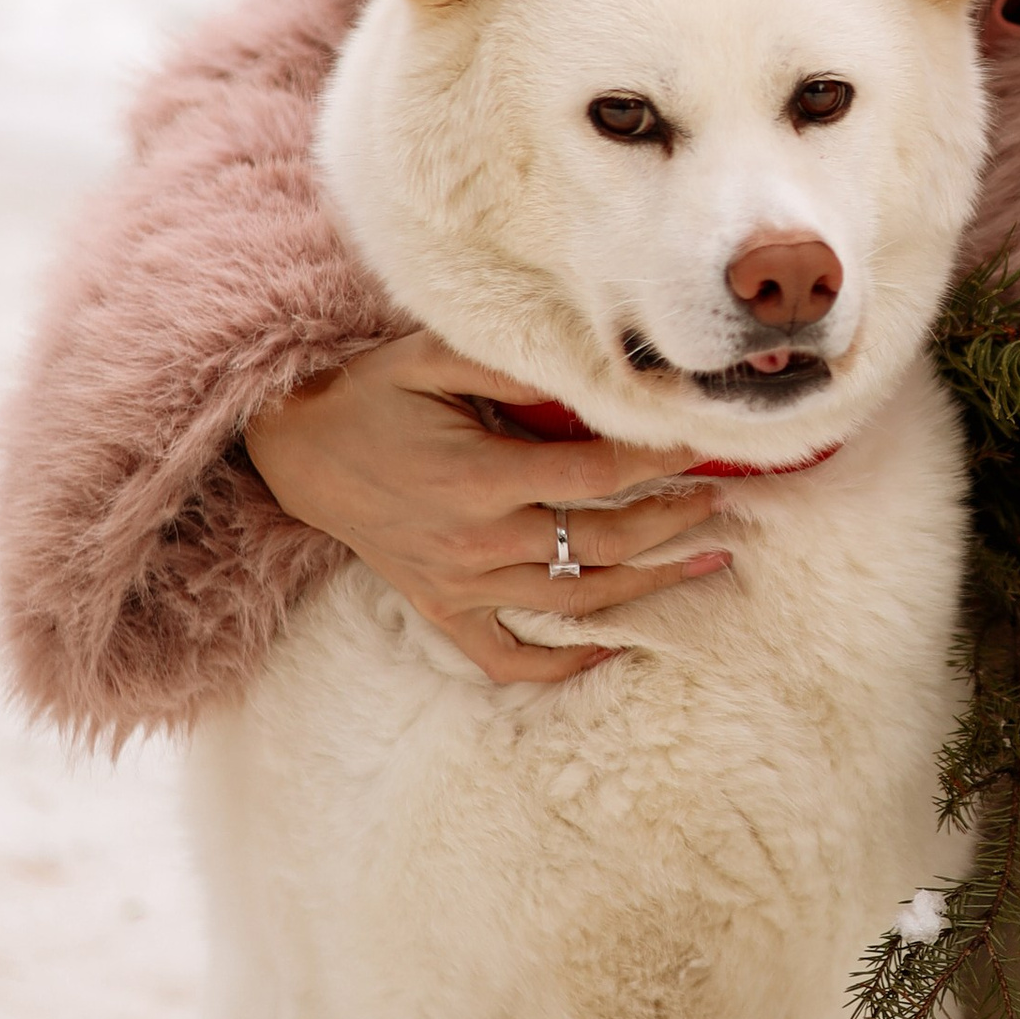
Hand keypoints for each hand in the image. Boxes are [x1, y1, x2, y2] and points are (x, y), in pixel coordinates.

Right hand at [242, 331, 724, 686]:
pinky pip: (508, 657)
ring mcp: (460, 584)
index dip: (659, 457)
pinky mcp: (443, 609)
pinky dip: (561, 662)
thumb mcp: (430, 356)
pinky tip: (615, 646)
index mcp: (479, 476)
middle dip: (673, 522)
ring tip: (708, 563)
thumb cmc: (369, 393)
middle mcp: (476, 540)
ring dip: (648, 587)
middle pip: (601, 542)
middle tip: (724, 500)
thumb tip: (589, 362)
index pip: (596, 474)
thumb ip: (508, 361)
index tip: (706, 440)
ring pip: (574, 601)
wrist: (295, 449)